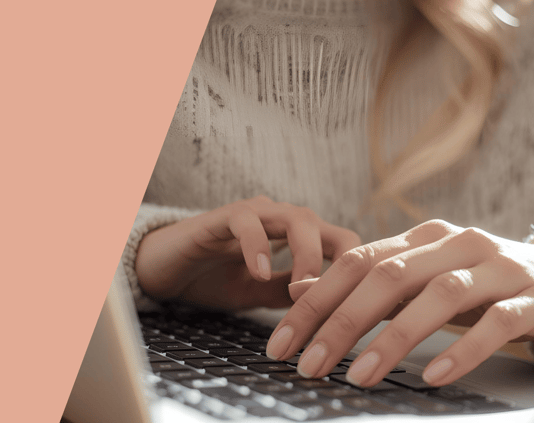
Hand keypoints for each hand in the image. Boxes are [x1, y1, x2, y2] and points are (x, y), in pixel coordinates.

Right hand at [135, 196, 360, 309]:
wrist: (165, 271)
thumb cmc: (215, 279)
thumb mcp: (264, 296)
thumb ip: (299, 298)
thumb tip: (341, 318)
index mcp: (298, 239)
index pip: (345, 246)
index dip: (360, 275)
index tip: (368, 310)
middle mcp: (282, 220)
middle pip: (331, 229)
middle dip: (341, 267)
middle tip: (337, 303)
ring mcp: (255, 215)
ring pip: (298, 219)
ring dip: (308, 256)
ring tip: (300, 291)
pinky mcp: (222, 216)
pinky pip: (248, 221)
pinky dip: (258, 245)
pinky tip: (259, 272)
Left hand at [267, 219, 533, 386]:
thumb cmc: (487, 285)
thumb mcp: (424, 280)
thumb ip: (367, 283)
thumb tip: (300, 290)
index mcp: (424, 238)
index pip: (356, 262)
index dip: (314, 301)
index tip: (282, 343)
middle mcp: (458, 243)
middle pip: (389, 276)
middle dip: (341, 322)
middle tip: (310, 364)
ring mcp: (498, 268)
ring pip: (439, 296)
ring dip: (393, 338)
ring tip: (360, 376)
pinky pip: (496, 323)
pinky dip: (463, 349)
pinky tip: (434, 376)